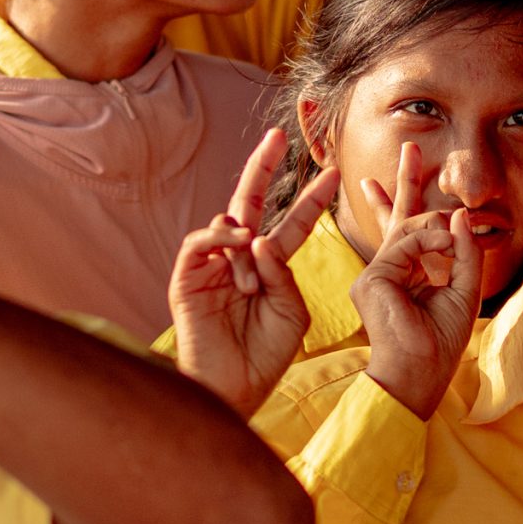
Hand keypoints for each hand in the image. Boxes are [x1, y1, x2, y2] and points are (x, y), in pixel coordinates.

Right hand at [170, 128, 341, 415]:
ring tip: (251, 282)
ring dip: (246, 246)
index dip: (312, 198)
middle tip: (277, 136)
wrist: (235, 387)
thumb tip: (257, 239)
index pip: (293, 223)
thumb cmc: (266, 354)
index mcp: (270, 266)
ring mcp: (212, 265)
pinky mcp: (187, 277)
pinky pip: (199, 241)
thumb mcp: (292, 310)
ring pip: (229, 226)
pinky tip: (234, 241)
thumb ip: (283, 273)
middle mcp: (240, 258)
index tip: (335, 173)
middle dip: (263, 167)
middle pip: (250, 201)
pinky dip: (218, 236)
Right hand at [350, 141, 481, 419]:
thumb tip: (459, 214)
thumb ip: (464, 252)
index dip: (408, 204)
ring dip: (439, 230)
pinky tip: (443, 249)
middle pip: (398, 217)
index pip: (407, 233)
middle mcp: (388, 271)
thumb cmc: (441, 343)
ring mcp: (376, 274)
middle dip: (406, 181)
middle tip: (411, 148)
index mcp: (408, 275)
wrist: (420, 372)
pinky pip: (406, 243)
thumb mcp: (465, 291)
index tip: (422, 184)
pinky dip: (431, 242)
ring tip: (452, 239)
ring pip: (411, 229)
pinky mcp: (372, 278)